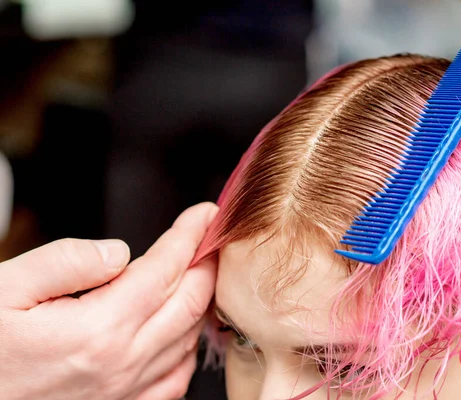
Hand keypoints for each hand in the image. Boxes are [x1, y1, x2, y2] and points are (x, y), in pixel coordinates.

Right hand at [0, 202, 218, 399]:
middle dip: (206, 263)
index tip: (205, 215)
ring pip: (189, 339)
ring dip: (202, 301)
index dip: (190, 236)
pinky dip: (188, 347)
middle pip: (190, 303)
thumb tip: (118, 252)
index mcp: (97, 329)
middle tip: (210, 238)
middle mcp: (120, 364)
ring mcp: (123, 392)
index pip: (165, 270)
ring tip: (200, 273)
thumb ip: (66, 262)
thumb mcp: (6, 289)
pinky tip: (182, 330)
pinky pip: (175, 378)